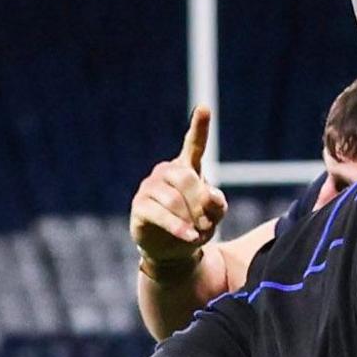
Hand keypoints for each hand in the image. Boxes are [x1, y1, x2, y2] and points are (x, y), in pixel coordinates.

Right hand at [130, 107, 227, 269]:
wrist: (174, 248)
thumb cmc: (196, 224)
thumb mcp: (214, 216)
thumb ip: (217, 204)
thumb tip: (209, 196)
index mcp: (188, 168)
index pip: (195, 144)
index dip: (199, 127)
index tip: (204, 108)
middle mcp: (166, 172)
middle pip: (187, 179)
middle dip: (200, 203)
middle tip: (207, 223)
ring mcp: (150, 187)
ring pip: (174, 199)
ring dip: (190, 219)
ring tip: (198, 233)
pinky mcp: (139, 205)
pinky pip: (160, 213)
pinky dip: (178, 227)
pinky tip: (190, 237)